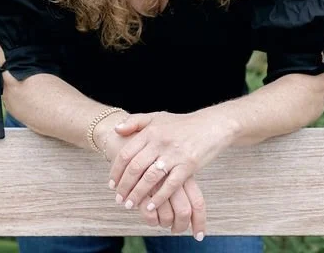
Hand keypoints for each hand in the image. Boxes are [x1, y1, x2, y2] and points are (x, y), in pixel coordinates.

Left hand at [108, 110, 233, 220]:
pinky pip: (170, 185)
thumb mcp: (157, 117)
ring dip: (137, 195)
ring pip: (150, 178)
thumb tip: (116, 129)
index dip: (116, 171)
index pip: (126, 154)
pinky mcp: (188, 165)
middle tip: (119, 200)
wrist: (211, 125)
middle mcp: (160, 142)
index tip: (111, 185)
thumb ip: (136, 121)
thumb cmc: (182, 124)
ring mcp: (174, 154)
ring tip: (130, 205)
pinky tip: (151, 207)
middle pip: (135, 168)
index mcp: (151, 131)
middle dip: (124, 187)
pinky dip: (158, 198)